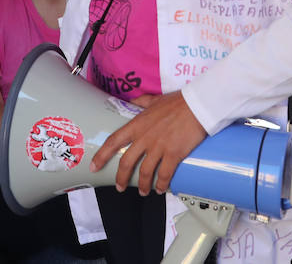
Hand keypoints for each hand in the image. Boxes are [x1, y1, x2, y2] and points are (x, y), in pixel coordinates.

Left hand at [89, 92, 205, 195]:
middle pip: (126, 162)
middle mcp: (144, 137)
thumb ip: (140, 102)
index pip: (113, 141)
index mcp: (137, 124)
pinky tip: (160, 189)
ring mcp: (159, 147)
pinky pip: (164, 175)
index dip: (102, 155)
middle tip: (119, 187)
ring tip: (143, 191)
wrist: (197, 105)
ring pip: (144, 172)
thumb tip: (131, 102)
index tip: (94, 166)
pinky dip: (161, 185)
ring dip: (142, 185)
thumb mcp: (153, 100)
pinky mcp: (173, 154)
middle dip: (121, 178)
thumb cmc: (177, 102)